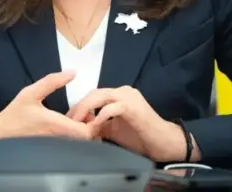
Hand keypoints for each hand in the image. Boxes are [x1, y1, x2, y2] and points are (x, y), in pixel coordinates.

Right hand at [0, 71, 94, 139]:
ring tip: (75, 117)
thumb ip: (52, 82)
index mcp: (57, 126)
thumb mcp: (31, 93)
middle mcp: (60, 139)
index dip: (93, 122)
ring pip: (78, 143)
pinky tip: (65, 124)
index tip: (88, 110)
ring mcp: (57, 146)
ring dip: (81, 130)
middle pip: (87, 139)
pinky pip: (70, 144)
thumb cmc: (15, 114)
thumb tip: (73, 72)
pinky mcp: (52, 149)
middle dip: (90, 126)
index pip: (87, 132)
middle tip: (84, 112)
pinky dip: (73, 135)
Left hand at [67, 86, 188, 161]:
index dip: (80, 107)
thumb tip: (81, 128)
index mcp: (118, 95)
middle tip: (68, 122)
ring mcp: (128, 97)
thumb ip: (99, 125)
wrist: (163, 142)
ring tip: (75, 123)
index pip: (93, 96)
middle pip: (94, 93)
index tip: (68, 120)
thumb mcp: (114, 130)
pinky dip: (100, 116)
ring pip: (100, 96)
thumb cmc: (140, 136)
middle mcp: (122, 91)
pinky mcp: (133, 106)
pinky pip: (111, 108)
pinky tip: (94, 126)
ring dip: (85, 109)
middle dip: (78, 107)